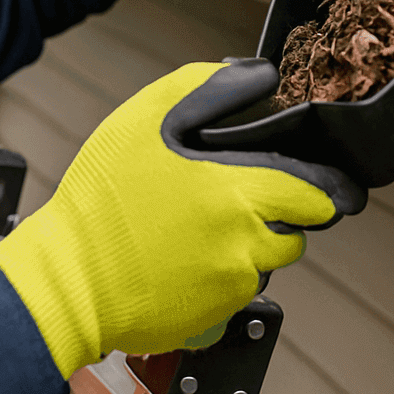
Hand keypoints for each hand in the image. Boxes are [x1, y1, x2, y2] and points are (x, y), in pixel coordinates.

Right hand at [0, 59, 363, 377]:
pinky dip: (223, 273)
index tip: (319, 181)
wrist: (69, 279)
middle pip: (299, 230)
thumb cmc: (103, 198)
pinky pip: (238, 290)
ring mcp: (234, 288)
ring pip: (268, 260)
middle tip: (243, 197)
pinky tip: (183, 255)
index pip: (318, 193)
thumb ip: (210, 87)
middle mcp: (248, 246)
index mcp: (240, 194)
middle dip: (284, 212)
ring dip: (252, 242)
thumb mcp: (147, 119)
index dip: (324, 185)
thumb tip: (260, 75)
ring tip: (201, 225)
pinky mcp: (216, 317)